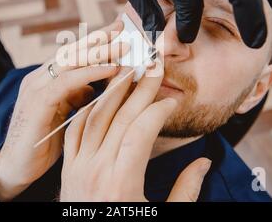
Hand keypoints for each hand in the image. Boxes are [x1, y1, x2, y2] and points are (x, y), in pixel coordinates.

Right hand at [0, 20, 129, 200]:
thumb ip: (79, 97)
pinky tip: (110, 69)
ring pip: (70, 61)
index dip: (95, 42)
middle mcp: (40, 78)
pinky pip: (67, 82)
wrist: (15, 168)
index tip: (117, 31)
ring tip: (123, 46)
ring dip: (99, 52)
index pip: (73, 54)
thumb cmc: (43, 141)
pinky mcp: (37, 103)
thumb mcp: (66, 114)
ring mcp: (36, 88)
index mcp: (46, 79)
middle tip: (122, 28)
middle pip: (72, 51)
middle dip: (99, 39)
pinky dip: (90, 73)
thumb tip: (101, 87)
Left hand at [60, 63, 210, 200]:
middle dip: (138, 88)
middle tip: (152, 65)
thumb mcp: (164, 219)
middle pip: (118, 118)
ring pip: (93, 118)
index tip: (172, 101)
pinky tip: (99, 95)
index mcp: (122, 185)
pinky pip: (75, 131)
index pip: (139, 131)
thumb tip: (203, 162)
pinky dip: (87, 109)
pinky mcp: (68, 170)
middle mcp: (96, 171)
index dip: (157, 111)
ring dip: (111, 91)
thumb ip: (185, 192)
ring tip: (127, 69)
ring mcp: (77, 169)